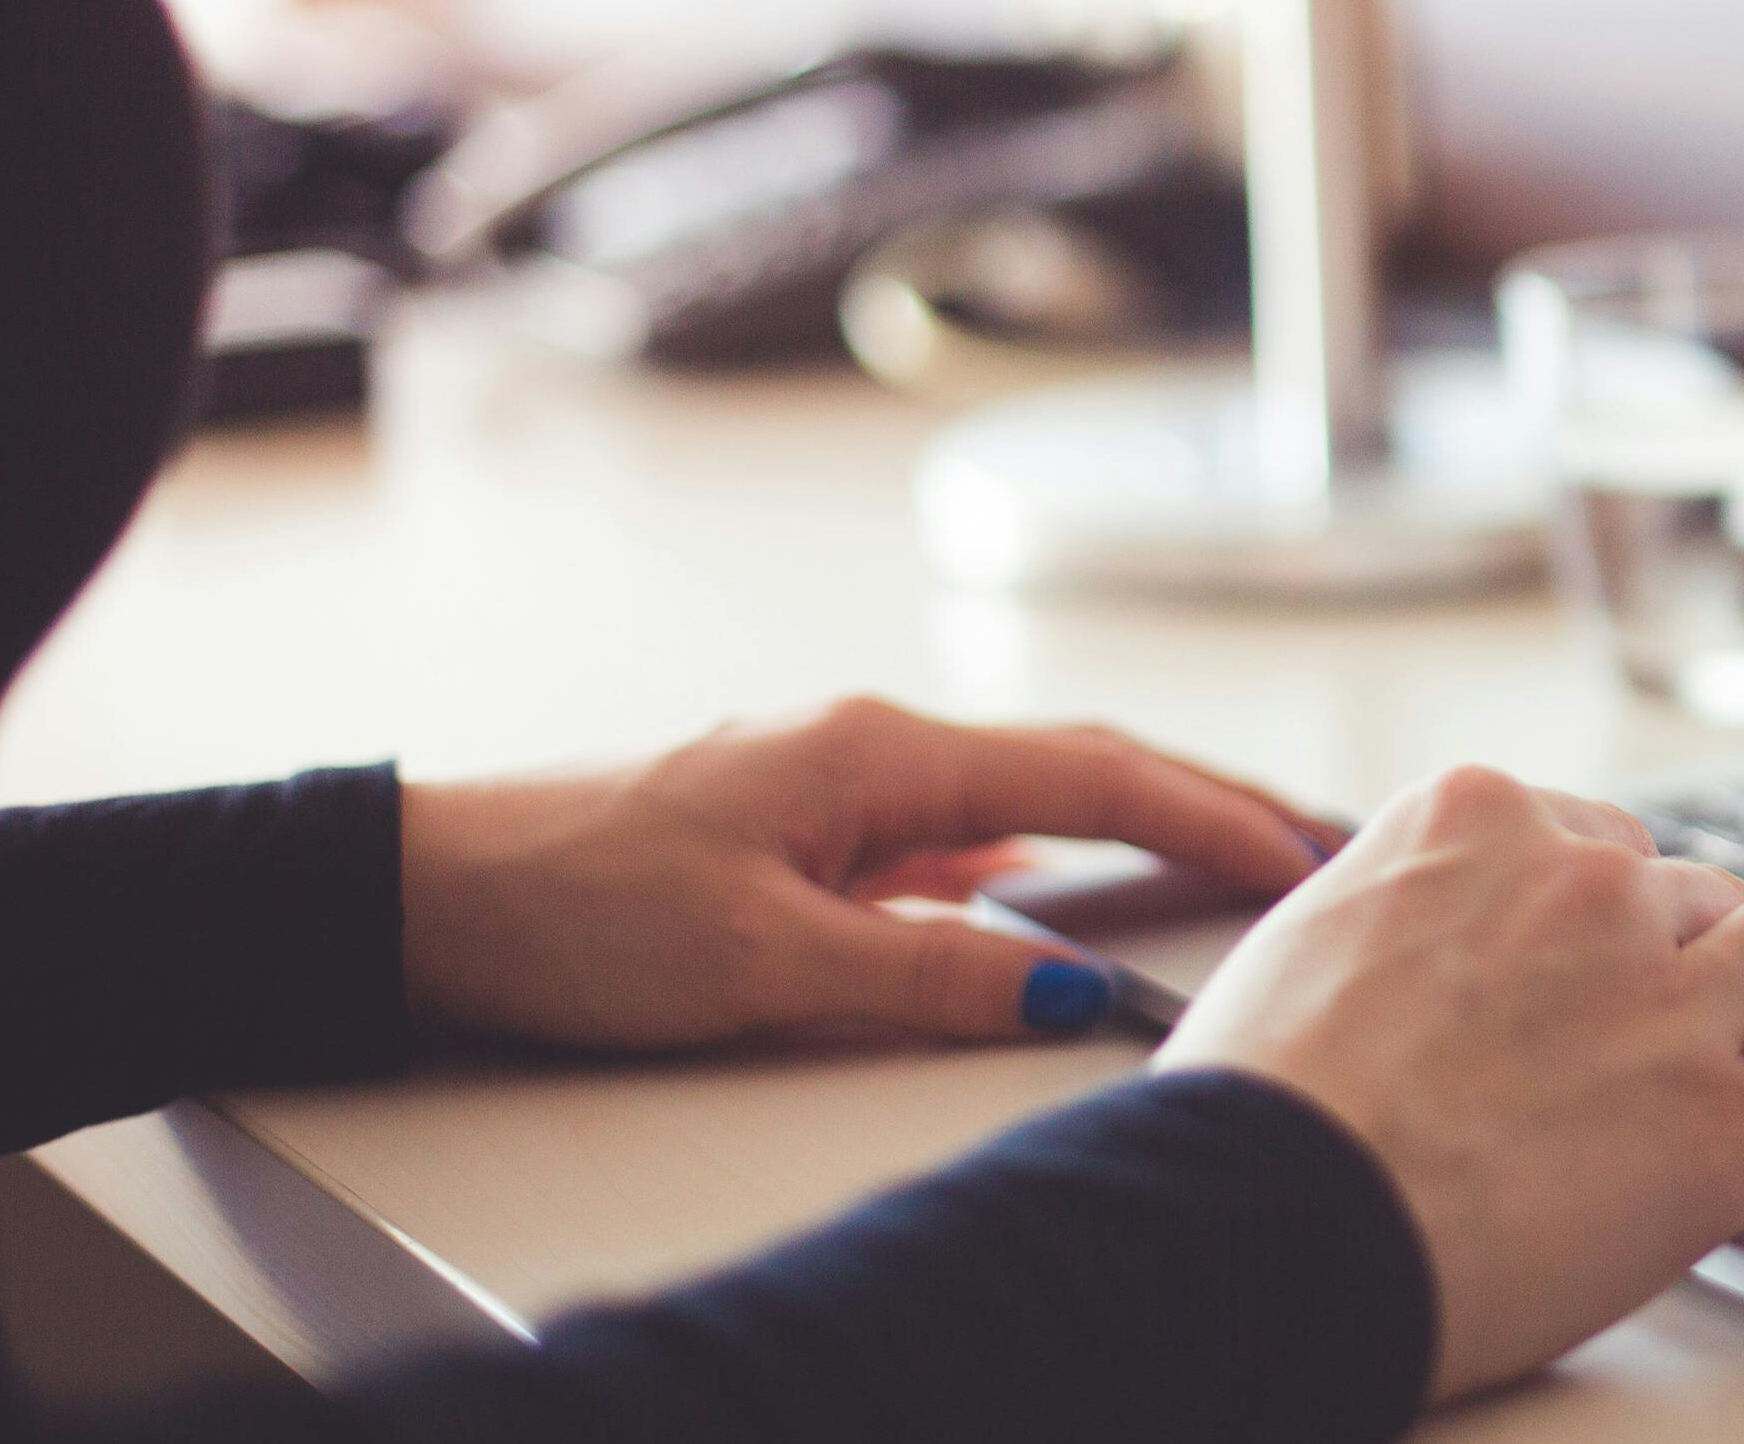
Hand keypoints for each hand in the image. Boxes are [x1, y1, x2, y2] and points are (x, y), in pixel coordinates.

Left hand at [400, 697, 1323, 1047]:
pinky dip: (1050, 851)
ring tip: (1235, 858)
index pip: (1097, 775)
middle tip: (1324, 840)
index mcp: (880, 753)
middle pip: (1087, 761)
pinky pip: (965, 831)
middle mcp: (874, 747)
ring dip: (1140, 820)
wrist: (419, 890)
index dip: (1215, 819)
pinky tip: (1064, 893)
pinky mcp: (806, 828)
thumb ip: (932, 975)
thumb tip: (1078, 995)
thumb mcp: (764, 962)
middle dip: (1212, 800)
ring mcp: (841, 782)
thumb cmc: (569, 908)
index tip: (1310, 858)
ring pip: (1031, 792)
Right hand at [1154, 763, 1743, 1399]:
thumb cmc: (1252, 1122)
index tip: (1643, 931)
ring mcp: (1673, 989)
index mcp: (1474, 824)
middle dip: (1718, 943)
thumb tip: (1401, 966)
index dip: (1624, 899)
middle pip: (1696, 892)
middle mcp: (1589, 885)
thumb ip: (1391, 932)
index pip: (1596, 838)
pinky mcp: (1735, 1110)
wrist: (1268, 1223)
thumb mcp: (1300, 957)